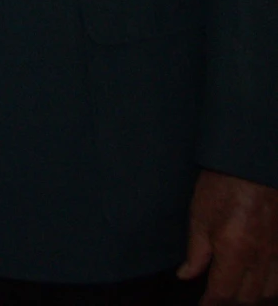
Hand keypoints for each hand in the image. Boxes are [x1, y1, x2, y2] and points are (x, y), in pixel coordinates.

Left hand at [180, 169, 277, 304]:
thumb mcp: (199, 216)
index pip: (224, 292)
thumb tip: (186, 275)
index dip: (211, 304)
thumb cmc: (222, 185)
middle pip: (249, 298)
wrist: (253, 164)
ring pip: (270, 292)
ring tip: (236, 293)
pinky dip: (272, 287)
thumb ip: (195, 251)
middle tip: (215, 299)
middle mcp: (262, 257)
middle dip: (230, 302)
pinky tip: (260, 283)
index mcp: (235, 250)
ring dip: (253, 297)